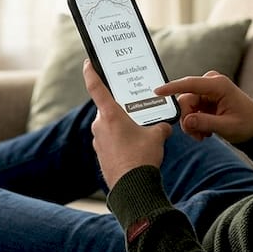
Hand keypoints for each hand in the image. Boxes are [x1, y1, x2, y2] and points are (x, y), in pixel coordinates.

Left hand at [82, 60, 171, 188]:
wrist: (132, 187)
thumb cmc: (142, 158)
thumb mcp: (157, 137)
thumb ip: (160, 126)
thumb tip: (164, 126)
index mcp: (110, 115)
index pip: (96, 87)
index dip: (91, 73)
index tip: (88, 63)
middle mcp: (100, 125)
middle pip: (109, 109)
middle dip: (122, 110)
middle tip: (136, 113)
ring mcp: (98, 140)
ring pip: (110, 126)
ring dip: (122, 128)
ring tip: (140, 137)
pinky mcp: (100, 154)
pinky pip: (110, 141)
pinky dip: (120, 141)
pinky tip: (134, 150)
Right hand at [155, 71, 252, 142]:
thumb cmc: (247, 124)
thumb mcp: (227, 127)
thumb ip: (205, 123)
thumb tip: (187, 121)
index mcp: (218, 85)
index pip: (190, 84)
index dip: (172, 88)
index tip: (157, 92)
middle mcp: (211, 84)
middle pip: (185, 100)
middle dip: (188, 120)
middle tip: (198, 136)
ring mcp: (207, 90)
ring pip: (186, 107)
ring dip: (192, 123)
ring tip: (205, 135)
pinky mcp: (204, 98)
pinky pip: (190, 110)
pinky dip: (195, 122)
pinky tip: (206, 130)